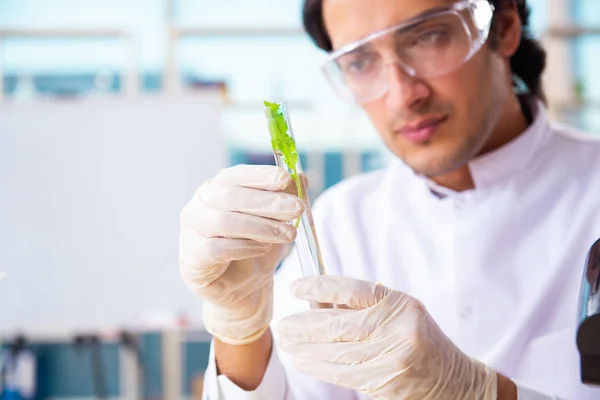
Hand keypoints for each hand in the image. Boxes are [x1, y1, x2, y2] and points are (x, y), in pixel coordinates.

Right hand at [179, 165, 303, 344]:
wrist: (244, 291)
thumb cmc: (257, 249)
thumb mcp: (277, 222)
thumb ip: (286, 199)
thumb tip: (302, 178)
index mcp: (215, 189)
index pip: (235, 175)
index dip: (261, 175)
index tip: (287, 179)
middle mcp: (197, 207)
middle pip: (231, 197)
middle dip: (268, 202)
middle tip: (297, 209)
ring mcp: (189, 233)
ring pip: (223, 222)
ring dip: (261, 226)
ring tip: (289, 234)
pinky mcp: (191, 260)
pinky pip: (215, 249)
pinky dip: (244, 247)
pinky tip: (264, 248)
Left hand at [278, 276, 496, 399]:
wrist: (451, 380)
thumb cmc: (418, 338)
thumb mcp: (397, 311)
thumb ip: (360, 305)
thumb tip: (315, 301)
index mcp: (398, 304)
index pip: (351, 290)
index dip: (319, 287)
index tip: (296, 286)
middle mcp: (395, 328)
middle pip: (338, 325)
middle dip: (304, 325)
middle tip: (284, 325)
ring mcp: (390, 357)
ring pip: (336, 352)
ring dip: (305, 348)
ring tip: (287, 343)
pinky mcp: (384, 382)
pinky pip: (342, 373)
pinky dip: (318, 366)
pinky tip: (302, 360)